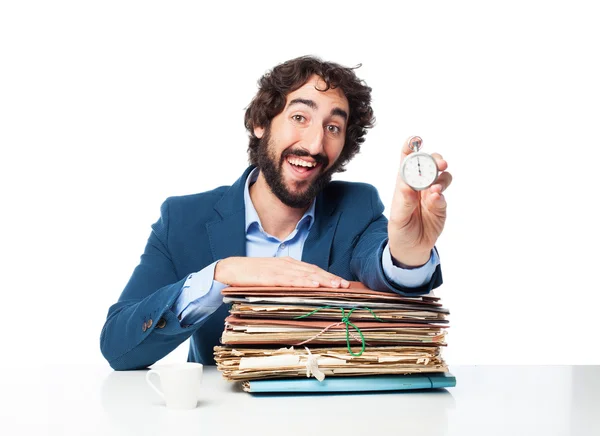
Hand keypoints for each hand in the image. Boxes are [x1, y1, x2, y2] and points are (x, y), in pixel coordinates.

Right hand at [214, 256, 349, 287]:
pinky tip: (314, 286)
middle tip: (345, 285)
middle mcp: (286, 264)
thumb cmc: (251, 275)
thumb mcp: (272, 277)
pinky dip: (304, 282)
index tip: (342, 283)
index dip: (328, 276)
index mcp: (288, 264)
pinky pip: (290, 280)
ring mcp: (278, 269)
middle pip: (313, 271)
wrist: (229, 269)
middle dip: (330, 278)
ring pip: (305, 275)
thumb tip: (304, 290)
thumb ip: (287, 280)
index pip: (312, 270)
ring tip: (336, 286)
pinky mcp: (269, 277)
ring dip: (322, 280)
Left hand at [388, 137, 452, 266]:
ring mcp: (431, 193)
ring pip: (441, 176)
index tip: (416, 139)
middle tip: (440, 163)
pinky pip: (443, 195)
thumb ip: (404, 202)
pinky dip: (441, 194)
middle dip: (435, 160)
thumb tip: (407, 186)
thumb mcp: (398, 217)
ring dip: (441, 177)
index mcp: (404, 182)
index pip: (407, 160)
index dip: (411, 147)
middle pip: (430, 164)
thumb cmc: (400, 228)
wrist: (411, 247)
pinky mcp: (440, 205)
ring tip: (435, 187)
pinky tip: (436, 198)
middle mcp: (419, 185)